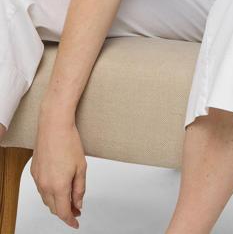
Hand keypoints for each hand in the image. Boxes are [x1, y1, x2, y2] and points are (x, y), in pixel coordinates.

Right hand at [30, 114, 85, 228]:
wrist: (54, 125)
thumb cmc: (69, 142)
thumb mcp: (81, 167)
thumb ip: (79, 189)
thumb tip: (78, 203)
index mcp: (58, 186)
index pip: (63, 212)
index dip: (71, 220)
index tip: (76, 222)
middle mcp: (45, 186)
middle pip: (54, 208)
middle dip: (66, 211)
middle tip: (77, 208)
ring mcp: (38, 179)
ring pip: (47, 199)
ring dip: (57, 202)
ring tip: (70, 197)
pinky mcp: (34, 172)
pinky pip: (42, 189)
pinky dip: (50, 192)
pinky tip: (59, 185)